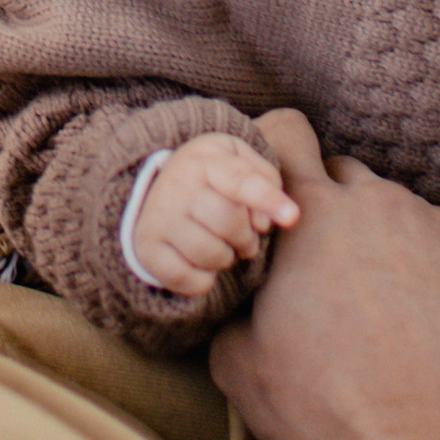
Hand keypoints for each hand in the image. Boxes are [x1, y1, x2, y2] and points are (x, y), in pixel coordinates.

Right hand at [129, 134, 299, 298]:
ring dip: (226, 258)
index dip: (268, 200)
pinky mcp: (147, 249)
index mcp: (205, 159)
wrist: (155, 185)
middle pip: (228, 223)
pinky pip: (189, 280)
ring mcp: (158, 217)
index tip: (292, 217)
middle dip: (246, 237)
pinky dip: (204, 280)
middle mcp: (176, 184)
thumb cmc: (213, 176)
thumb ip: (265, 180)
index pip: (240, 180)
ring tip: (222, 246)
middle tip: (245, 238)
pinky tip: (201, 263)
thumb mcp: (240, 160)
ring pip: (210, 254)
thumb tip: (265, 222)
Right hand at [207, 113, 439, 439]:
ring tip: (378, 310)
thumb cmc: (321, 409)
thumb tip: (239, 286)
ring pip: (400, 214)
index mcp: (311, 215)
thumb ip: (233, 299)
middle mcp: (378, 204)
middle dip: (331, 210)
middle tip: (323, 272)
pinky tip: (420, 327)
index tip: (276, 191)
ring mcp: (437, 230)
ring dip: (383, 244)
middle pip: (347, 177)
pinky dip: (430, 274)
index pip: (288, 132)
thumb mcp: (235, 359)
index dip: (278, 155)